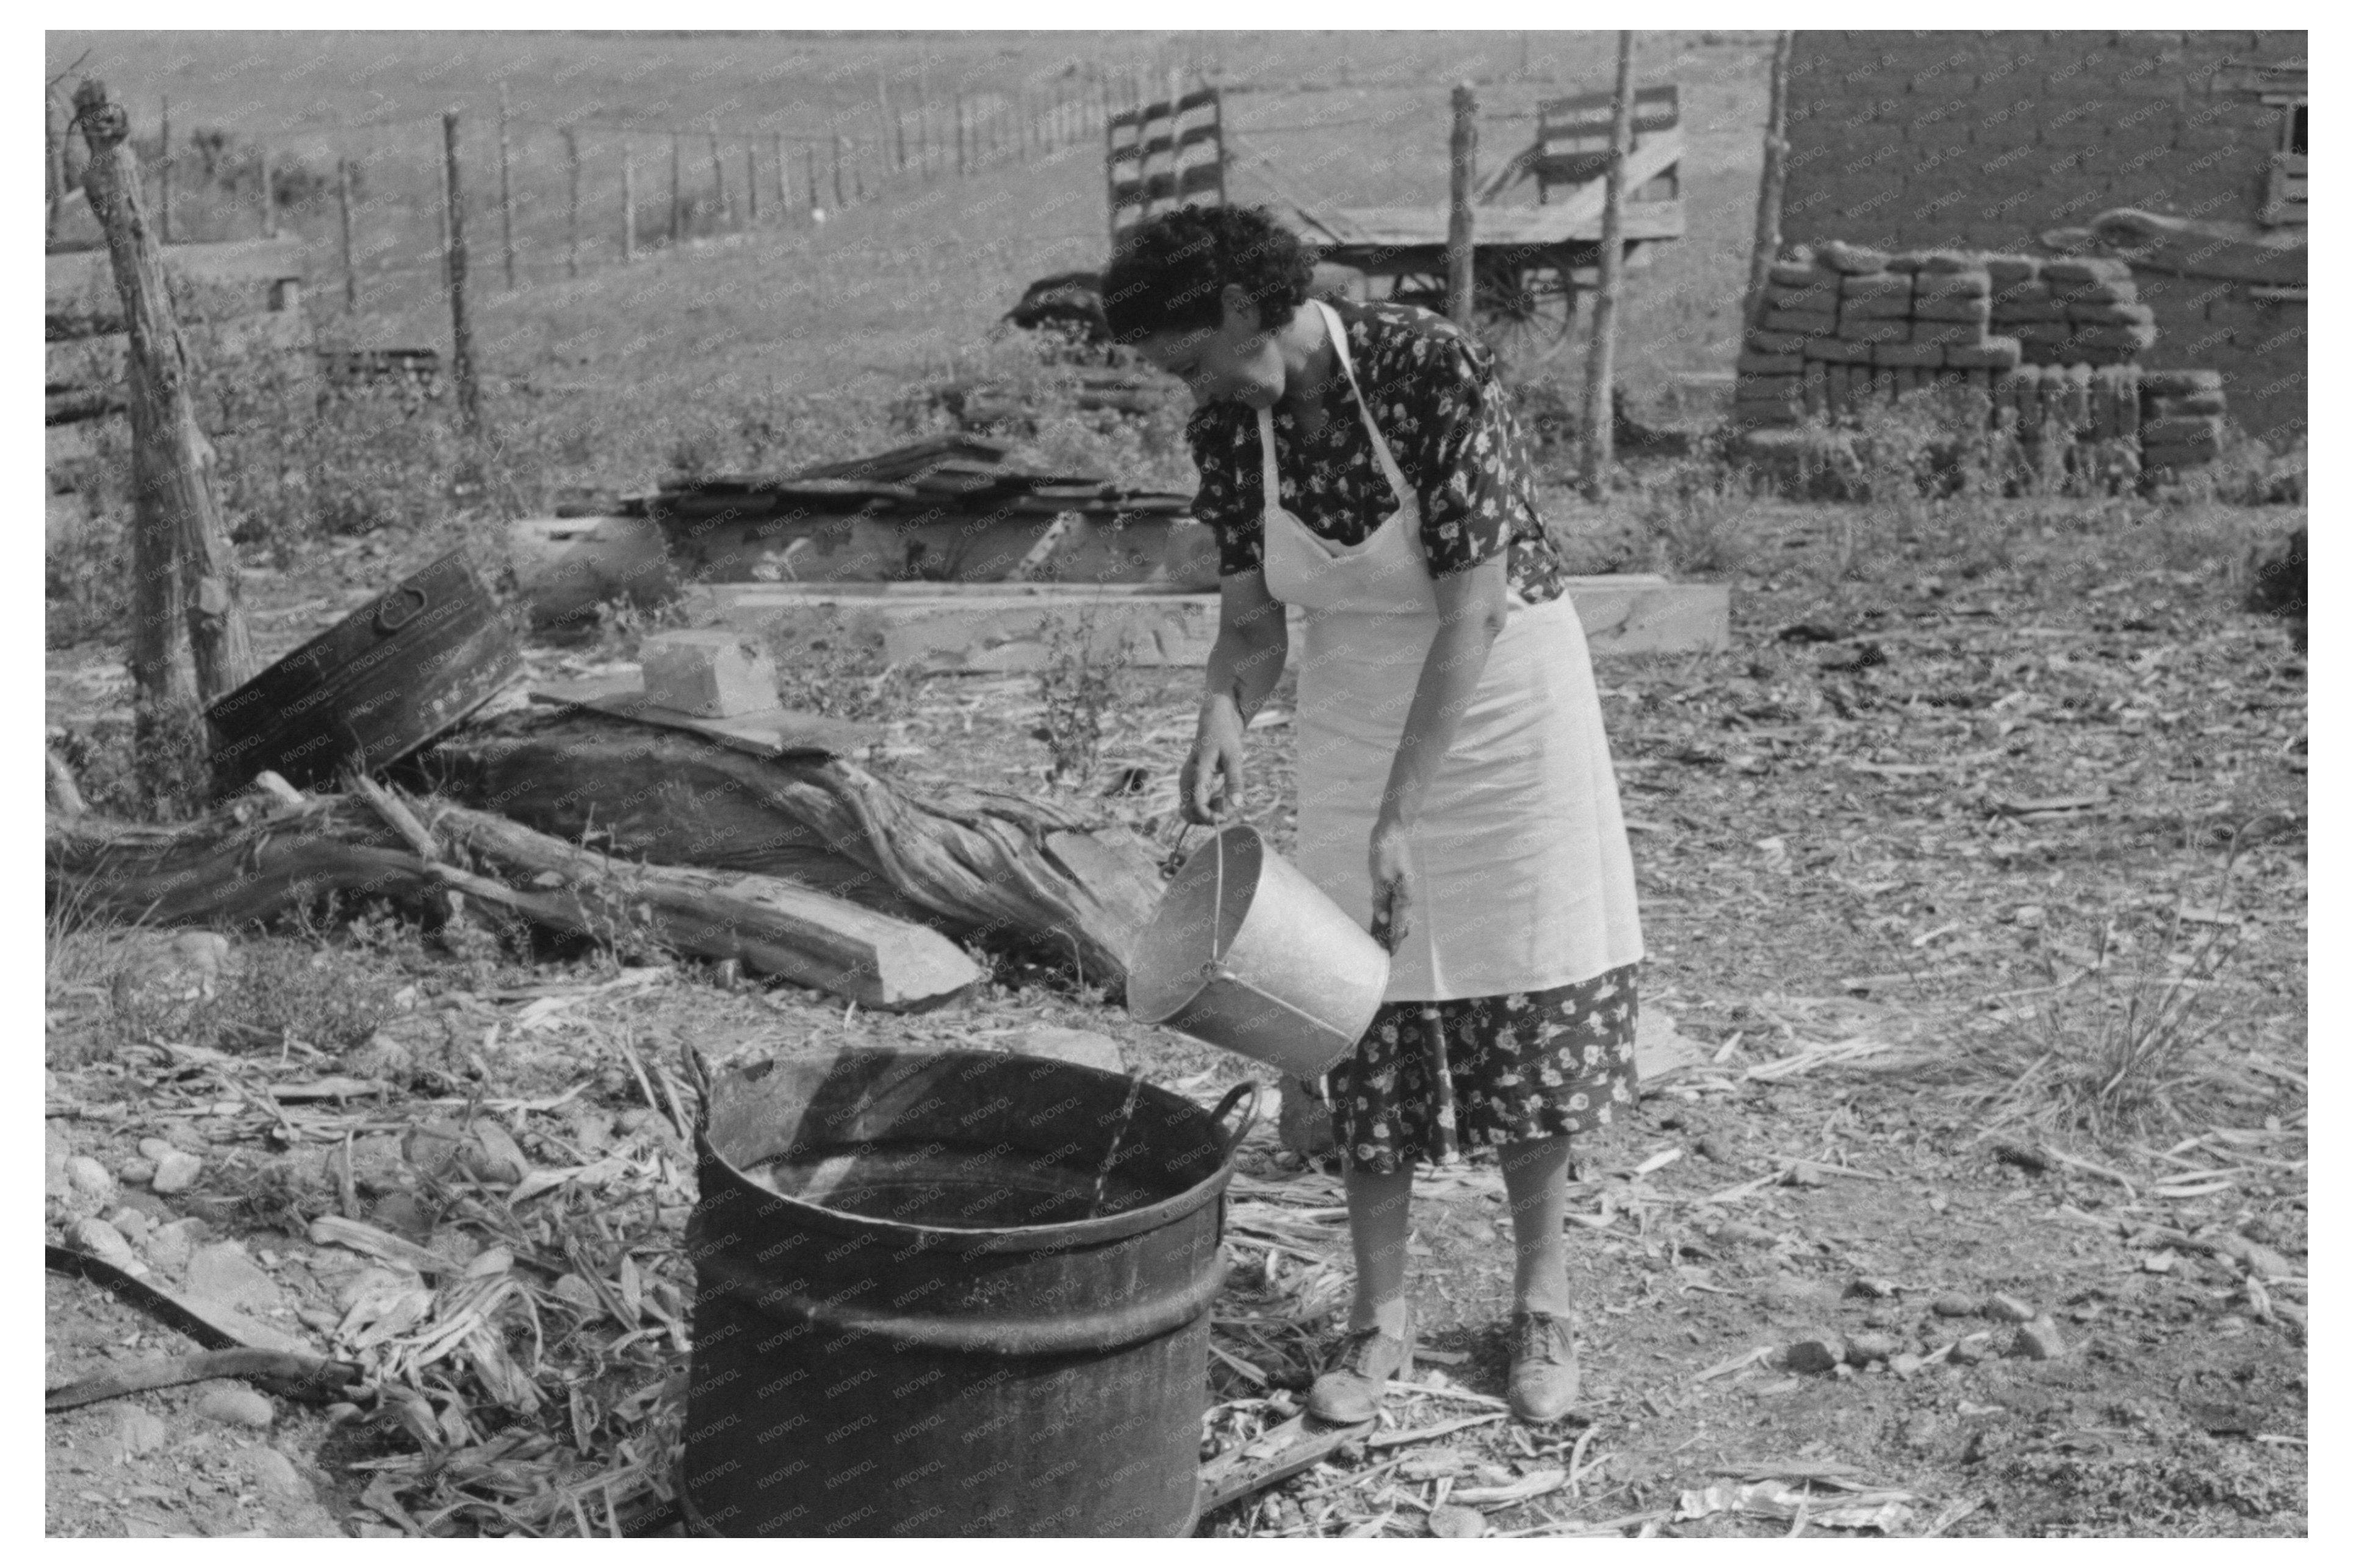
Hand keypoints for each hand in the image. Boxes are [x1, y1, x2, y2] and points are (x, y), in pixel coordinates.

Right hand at [1181, 702, 1246, 824]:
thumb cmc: (1224, 735)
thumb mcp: (1234, 756)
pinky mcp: (1192, 782)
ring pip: (1191, 808)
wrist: (1214, 720)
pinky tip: (1222, 797)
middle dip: (1207, 818)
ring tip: (1226, 800)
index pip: (1197, 805)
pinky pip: (1196, 801)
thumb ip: (1235, 780)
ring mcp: (1188, 781)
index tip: (1226, 817)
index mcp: (1197, 773)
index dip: (1210, 817)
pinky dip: (1208, 805)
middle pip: (1189, 811)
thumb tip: (1237, 805)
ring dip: (1208, 812)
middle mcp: (1187, 779)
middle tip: (1227, 812)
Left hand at [1368, 817, 1411, 953]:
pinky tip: (1378, 924)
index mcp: (1404, 894)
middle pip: (1399, 922)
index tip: (1391, 954)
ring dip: (1388, 930)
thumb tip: (1384, 921)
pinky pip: (1388, 905)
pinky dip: (1383, 916)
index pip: (1400, 923)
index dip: (1395, 939)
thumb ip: (1382, 898)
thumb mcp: (1381, 875)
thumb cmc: (1387, 849)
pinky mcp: (1390, 884)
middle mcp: (1403, 895)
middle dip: (1393, 938)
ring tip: (1380, 945)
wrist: (1391, 830)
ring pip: (1394, 916)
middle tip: (1386, 956)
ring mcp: (1398, 890)